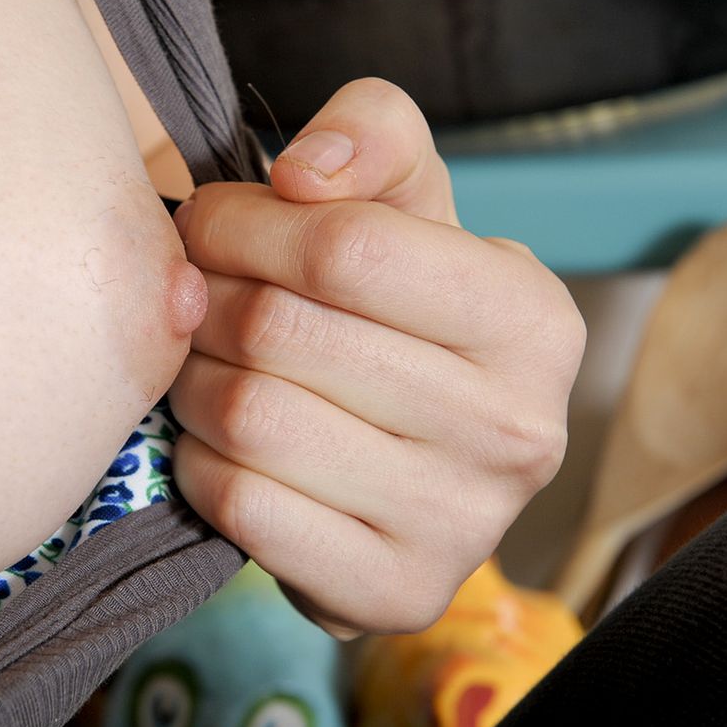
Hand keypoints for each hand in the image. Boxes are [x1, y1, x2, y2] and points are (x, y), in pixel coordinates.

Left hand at [167, 78, 585, 638]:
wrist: (423, 454)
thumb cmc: (403, 307)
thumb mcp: (410, 199)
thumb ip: (372, 133)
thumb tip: (301, 173)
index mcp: (532, 318)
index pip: (343, 247)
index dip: (244, 224)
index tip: (211, 224)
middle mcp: (516, 430)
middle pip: (282, 333)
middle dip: (207, 299)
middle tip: (196, 295)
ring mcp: (462, 524)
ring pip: (251, 419)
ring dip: (194, 378)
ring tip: (205, 361)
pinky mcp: (394, 593)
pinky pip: (241, 506)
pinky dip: (200, 461)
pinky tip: (221, 439)